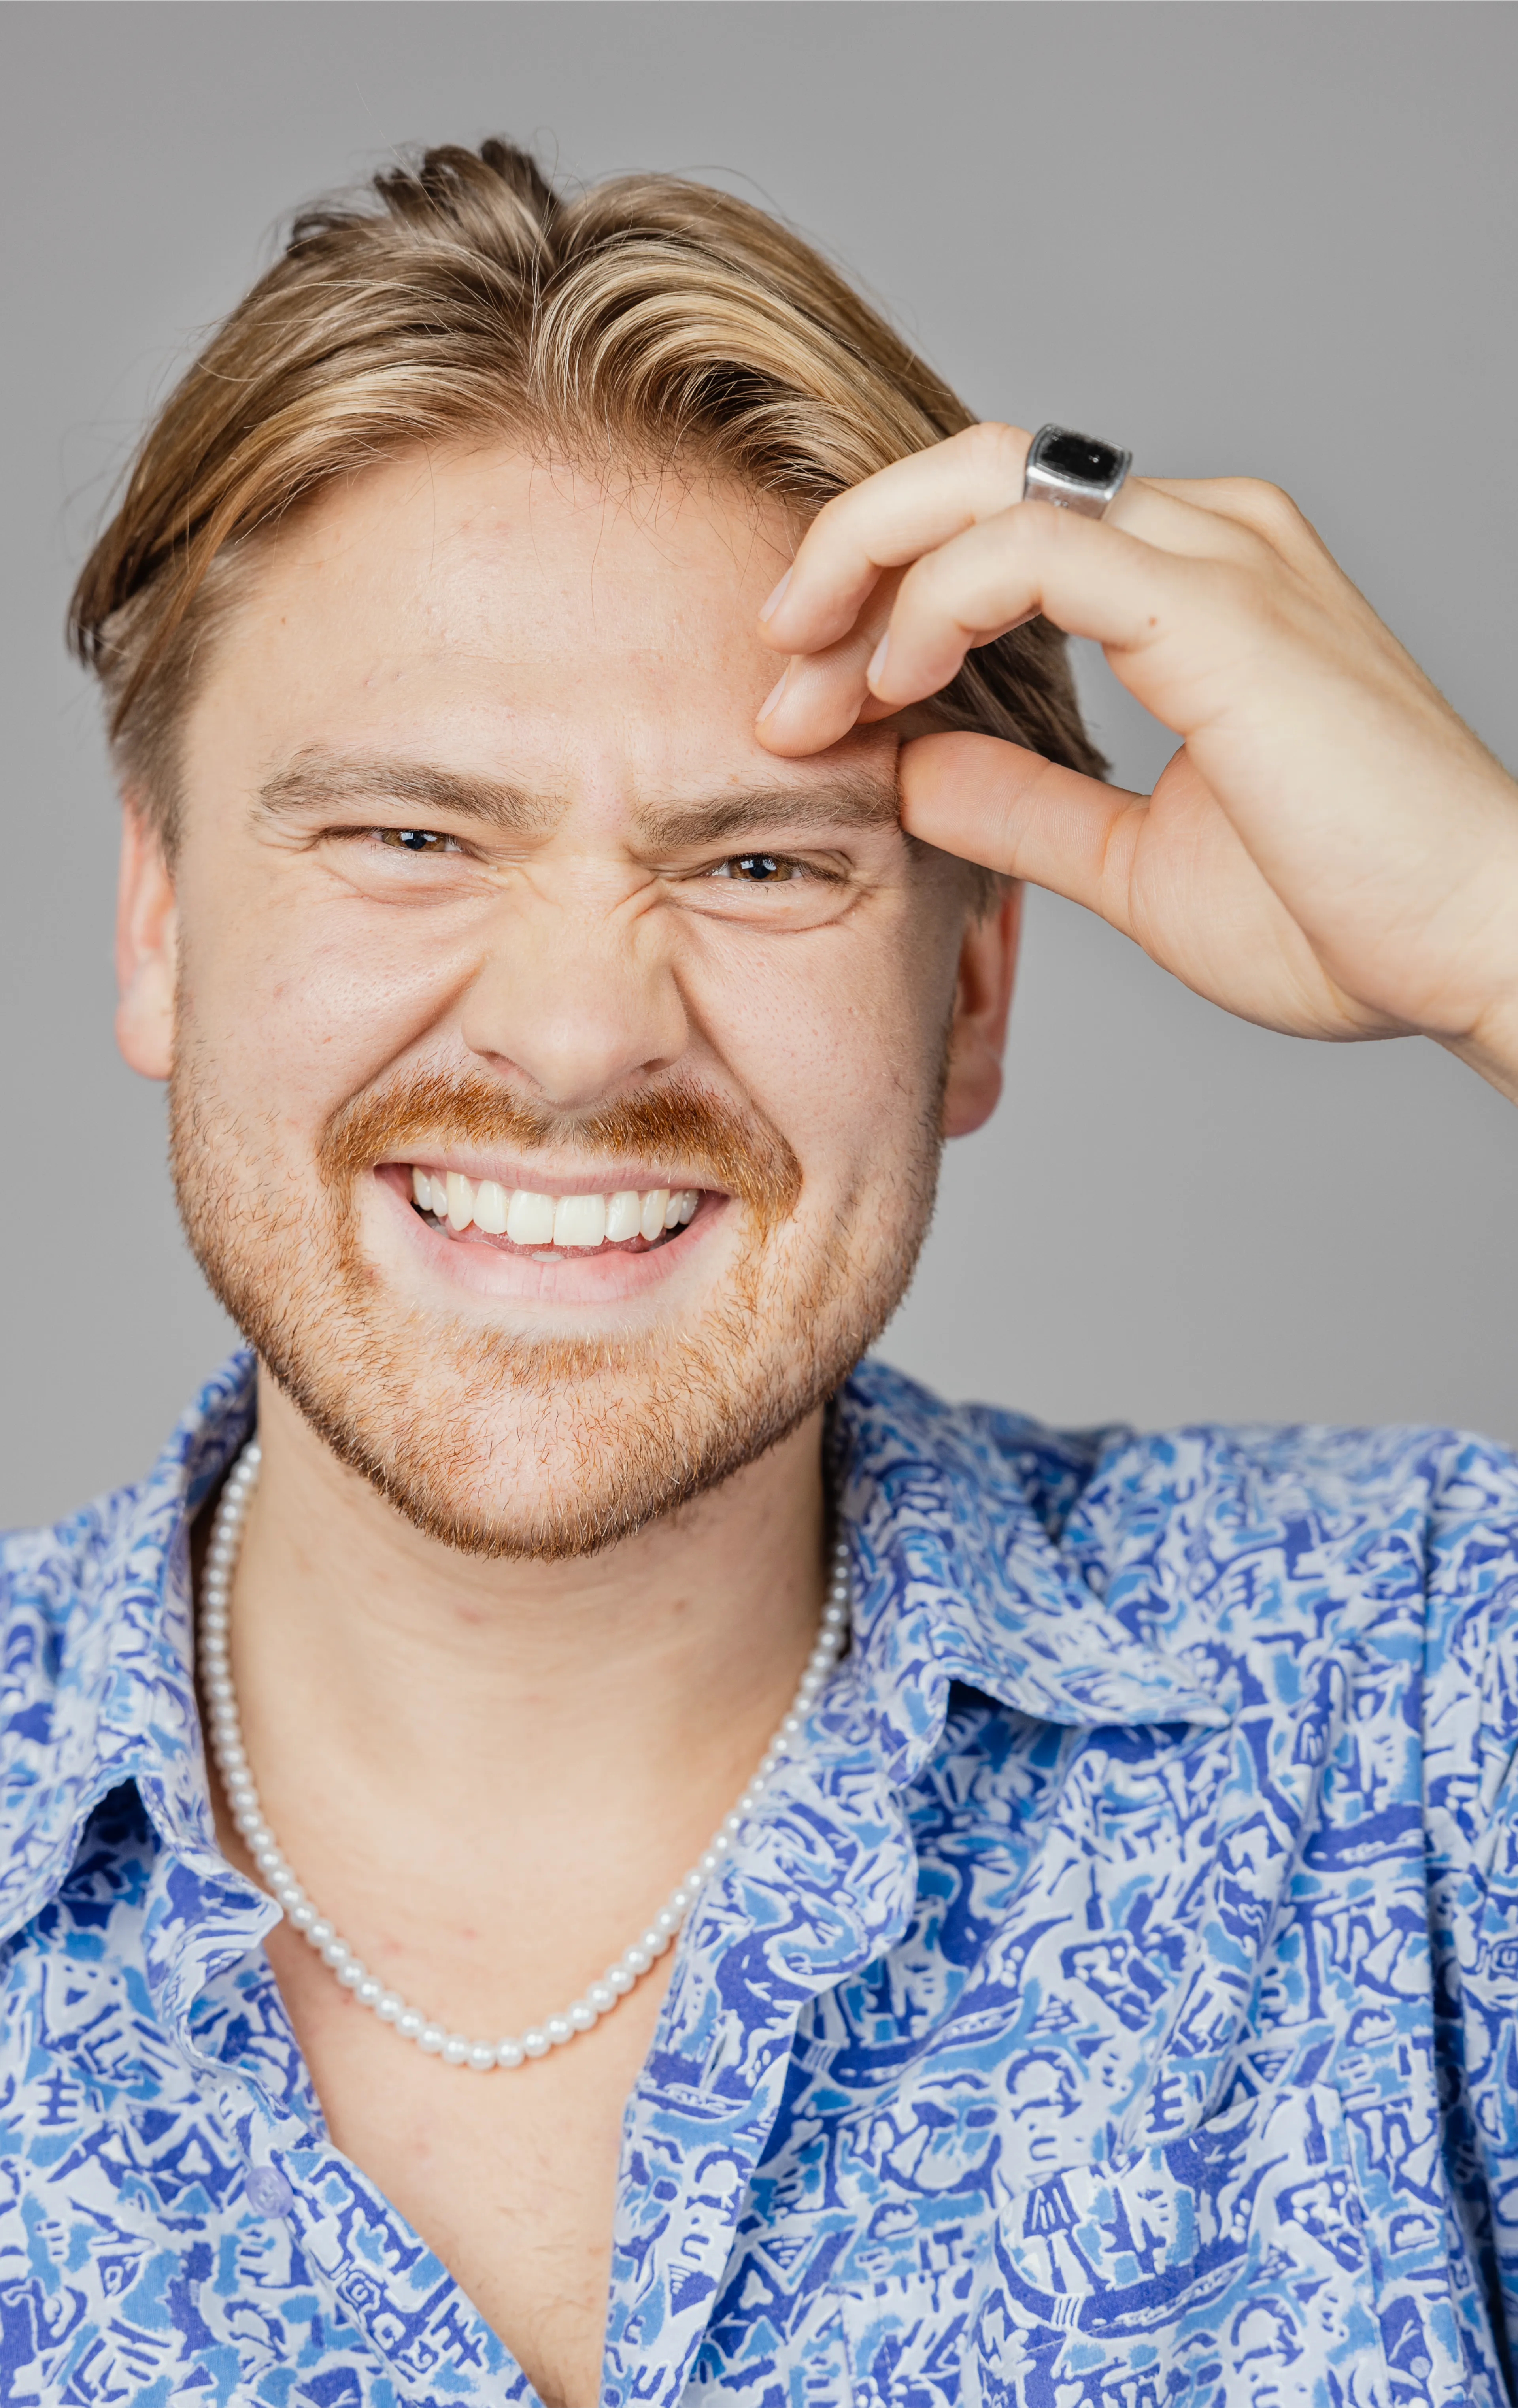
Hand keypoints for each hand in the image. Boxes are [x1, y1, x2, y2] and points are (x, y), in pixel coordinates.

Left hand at [754, 424, 1517, 1099]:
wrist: (1472, 949)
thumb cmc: (1341, 914)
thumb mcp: (1132, 860)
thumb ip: (1025, 803)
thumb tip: (914, 767)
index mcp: (1193, 585)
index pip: (997, 528)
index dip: (879, 595)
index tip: (809, 701)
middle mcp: (1206, 537)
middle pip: (972, 472)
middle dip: (847, 553)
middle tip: (772, 656)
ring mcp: (1217, 556)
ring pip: (982, 482)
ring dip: (863, 575)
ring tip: (804, 685)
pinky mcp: (1217, 606)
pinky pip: (1029, 547)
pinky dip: (934, 600)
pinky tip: (890, 682)